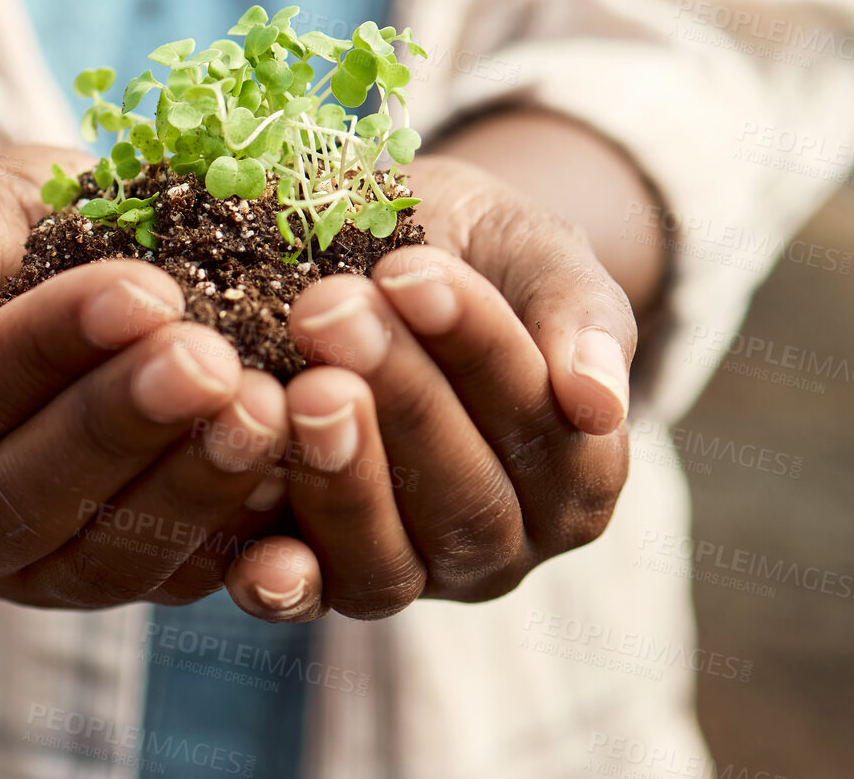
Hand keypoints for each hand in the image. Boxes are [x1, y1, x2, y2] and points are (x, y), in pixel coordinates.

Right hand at [0, 144, 309, 607]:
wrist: (57, 277)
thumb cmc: (1, 238)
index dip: (52, 349)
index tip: (146, 288)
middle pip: (23, 501)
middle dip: (124, 426)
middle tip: (213, 359)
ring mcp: (29, 581)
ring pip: (106, 559)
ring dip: (192, 486)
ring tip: (269, 406)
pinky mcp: (120, 590)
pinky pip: (179, 582)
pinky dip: (241, 534)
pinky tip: (300, 466)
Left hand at [220, 152, 637, 621]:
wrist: (388, 258)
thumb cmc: (477, 255)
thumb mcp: (535, 254)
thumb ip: (579, 317)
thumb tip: (597, 402)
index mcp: (581, 474)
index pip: (545, 428)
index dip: (479, 352)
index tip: (410, 273)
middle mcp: (504, 543)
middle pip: (466, 501)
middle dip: (399, 401)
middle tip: (330, 311)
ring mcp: (415, 574)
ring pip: (389, 562)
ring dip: (342, 478)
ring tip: (299, 390)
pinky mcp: (326, 584)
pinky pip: (307, 600)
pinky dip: (283, 581)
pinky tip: (255, 553)